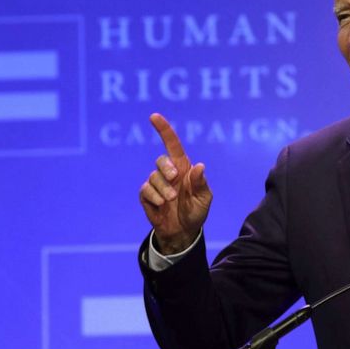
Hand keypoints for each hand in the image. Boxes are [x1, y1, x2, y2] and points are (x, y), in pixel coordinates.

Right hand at [138, 113, 212, 253]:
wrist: (183, 232)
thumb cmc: (196, 212)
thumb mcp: (204, 199)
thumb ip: (200, 184)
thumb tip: (199, 166)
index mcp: (184, 168)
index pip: (172, 145)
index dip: (164, 130)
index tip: (154, 116)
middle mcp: (169, 173)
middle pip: (160, 160)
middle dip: (166, 168)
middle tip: (175, 179)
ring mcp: (157, 184)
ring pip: (153, 177)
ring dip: (163, 189)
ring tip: (171, 201)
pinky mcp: (147, 196)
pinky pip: (145, 190)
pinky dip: (154, 198)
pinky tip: (161, 206)